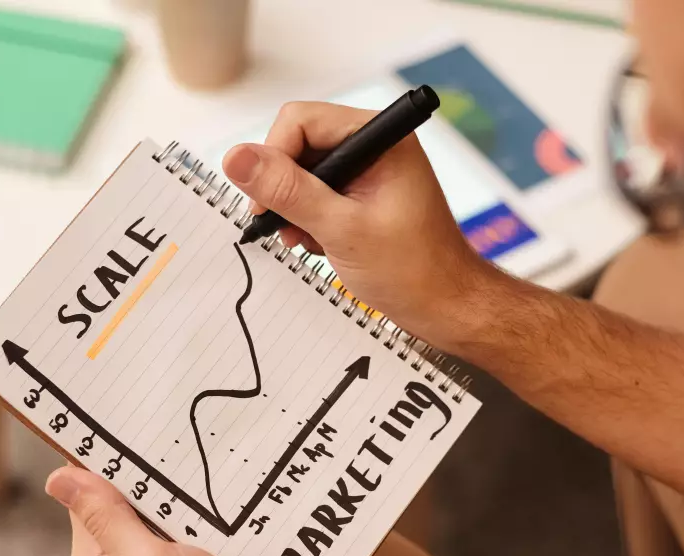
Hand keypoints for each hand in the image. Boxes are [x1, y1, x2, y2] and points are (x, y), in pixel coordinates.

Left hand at [45, 467, 295, 555]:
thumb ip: (106, 519)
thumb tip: (59, 479)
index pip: (86, 489)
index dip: (102, 455)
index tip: (123, 424)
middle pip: (128, 492)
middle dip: (149, 468)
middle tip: (172, 442)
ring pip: (165, 503)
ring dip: (183, 487)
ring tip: (203, 470)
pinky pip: (196, 520)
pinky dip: (207, 506)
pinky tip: (222, 498)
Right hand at [221, 101, 499, 346]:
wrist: (447, 307)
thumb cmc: (413, 270)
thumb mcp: (340, 229)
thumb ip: (287, 190)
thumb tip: (236, 158)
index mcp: (380, 136)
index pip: (300, 121)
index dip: (273, 159)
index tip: (264, 203)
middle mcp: (375, 144)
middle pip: (299, 144)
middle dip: (284, 188)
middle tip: (285, 228)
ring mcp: (370, 169)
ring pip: (304, 171)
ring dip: (295, 208)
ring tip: (309, 242)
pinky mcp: (364, 193)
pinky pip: (317, 192)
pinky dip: (309, 219)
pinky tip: (320, 245)